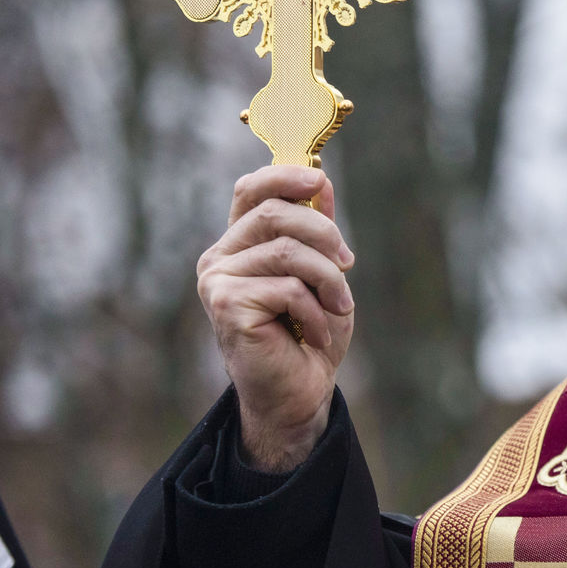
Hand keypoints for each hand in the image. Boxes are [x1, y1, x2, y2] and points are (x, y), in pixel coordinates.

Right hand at [196, 166, 355, 471]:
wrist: (299, 392)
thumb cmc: (310, 333)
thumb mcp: (323, 274)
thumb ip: (317, 231)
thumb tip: (321, 181)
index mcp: (240, 243)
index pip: (251, 189)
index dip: (284, 175)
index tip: (319, 181)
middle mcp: (220, 257)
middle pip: (276, 213)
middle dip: (326, 234)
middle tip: (348, 264)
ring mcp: (218, 280)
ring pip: (288, 251)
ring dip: (328, 279)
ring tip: (339, 306)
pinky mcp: (227, 304)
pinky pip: (287, 287)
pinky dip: (316, 311)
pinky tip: (315, 334)